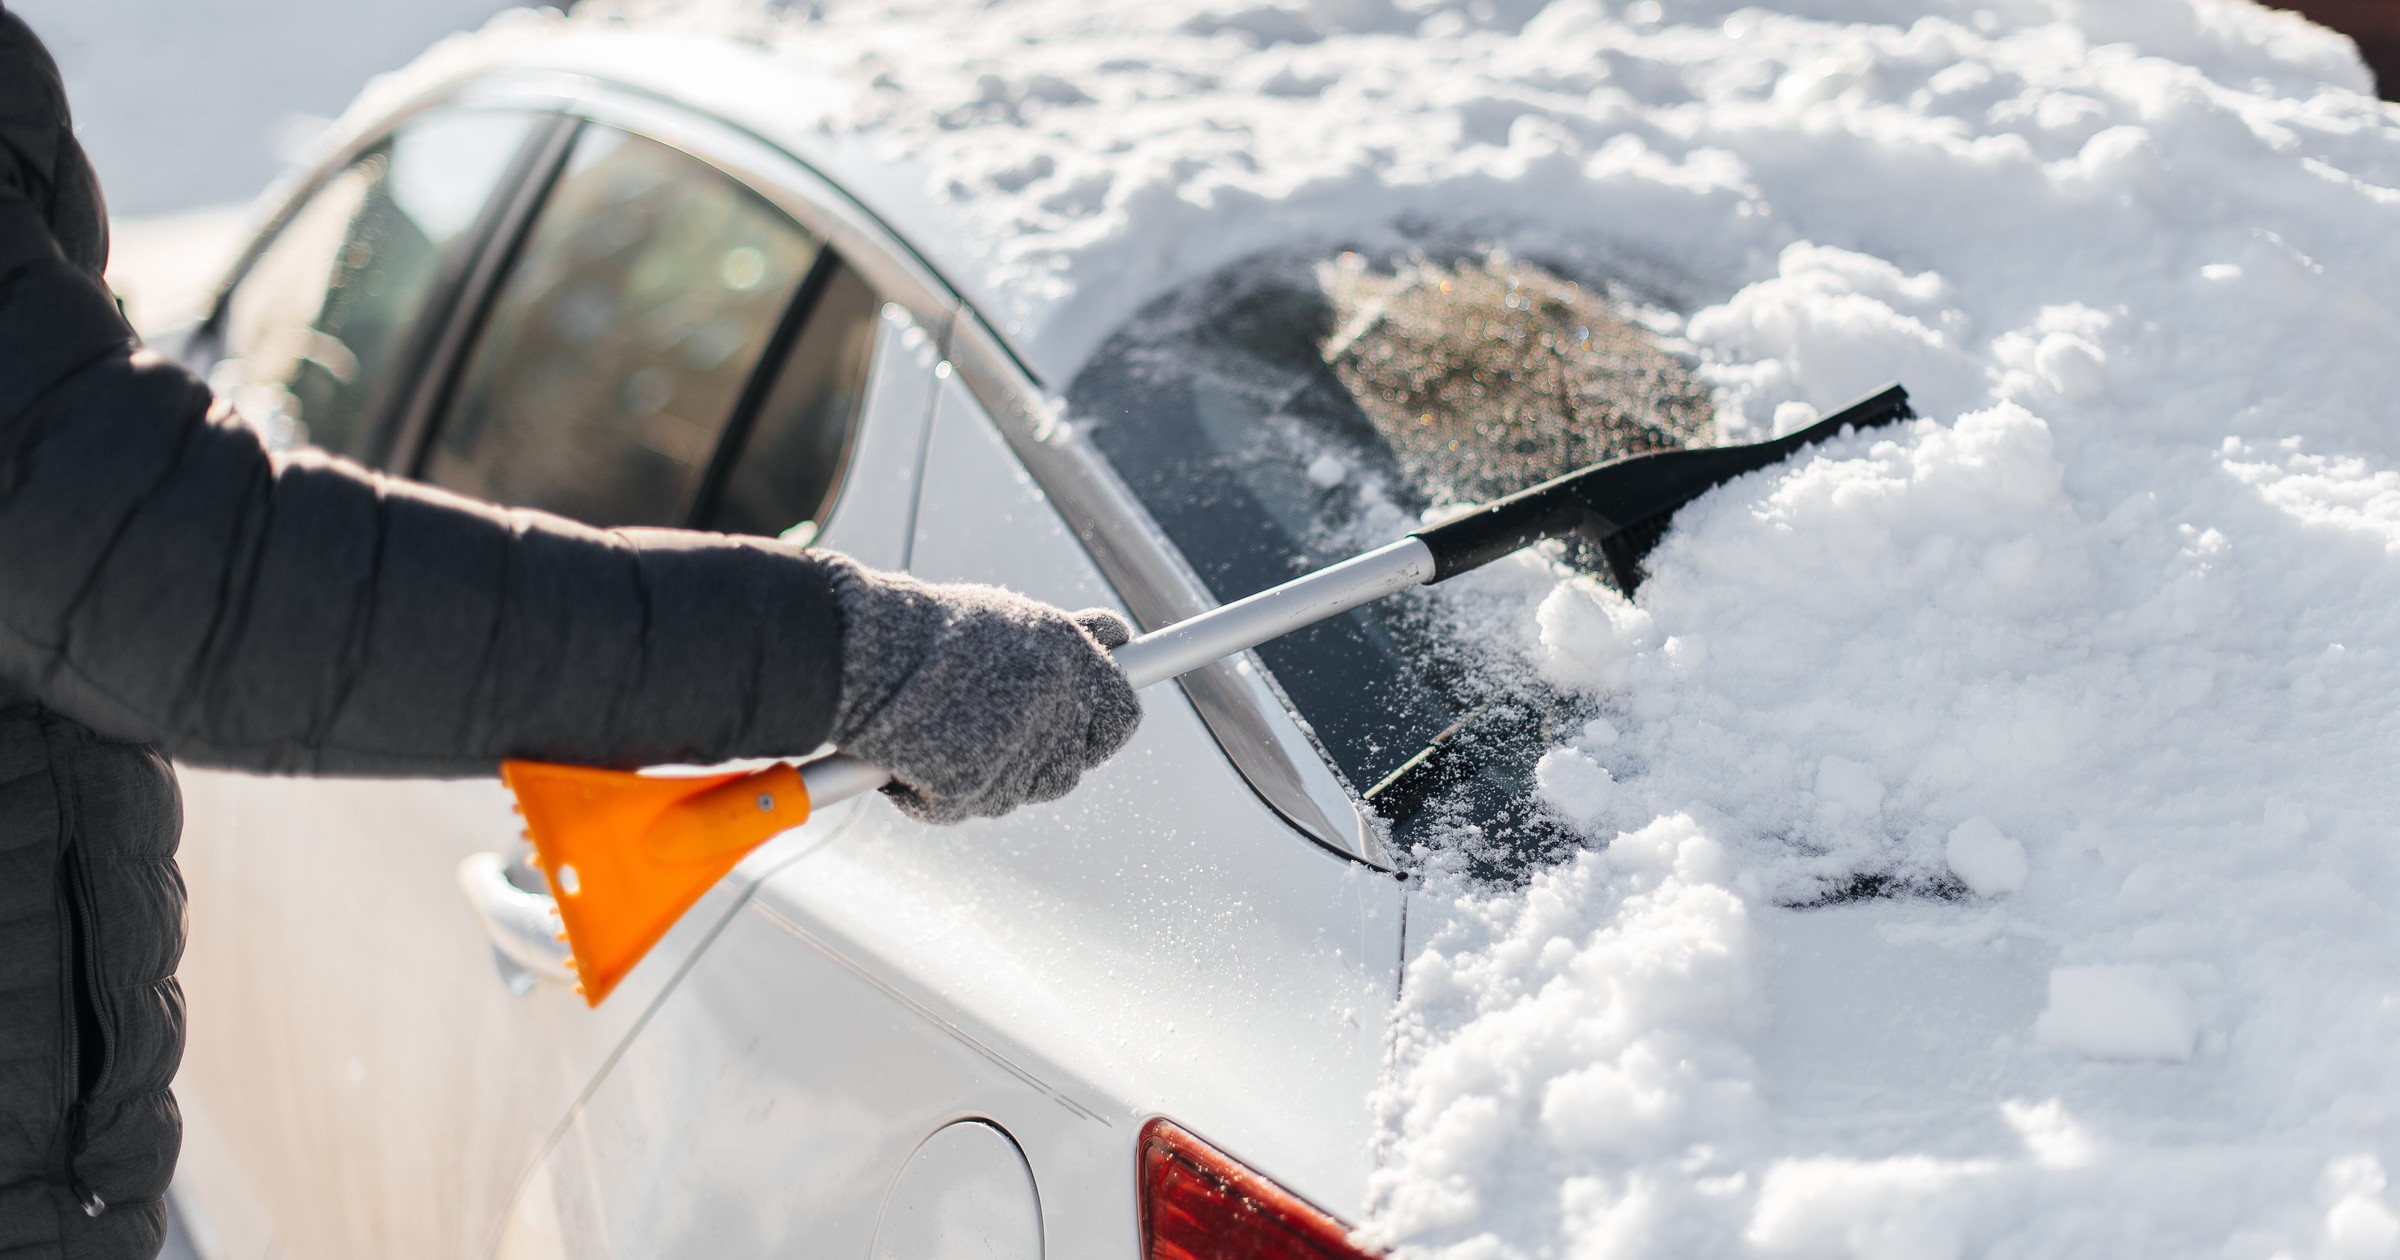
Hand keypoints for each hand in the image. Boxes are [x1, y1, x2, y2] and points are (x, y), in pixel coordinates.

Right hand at [821, 556, 1141, 823]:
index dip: (1102, 728)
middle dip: (1041, 760)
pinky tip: (913, 755)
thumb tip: (1115, 637)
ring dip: (993, 776)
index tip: (1084, 730)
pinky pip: (966, 806)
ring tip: (946, 734)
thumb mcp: (1011, 618)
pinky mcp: (974, 787)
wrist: (859, 652)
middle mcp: (1056, 707)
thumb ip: (1066, 641)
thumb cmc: (928, 631)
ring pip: (1021, 791)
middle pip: (1071, 767)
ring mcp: (1017, 752)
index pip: (1122, 715)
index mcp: (1072, 658)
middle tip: (998, 735)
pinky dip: (938, 792)